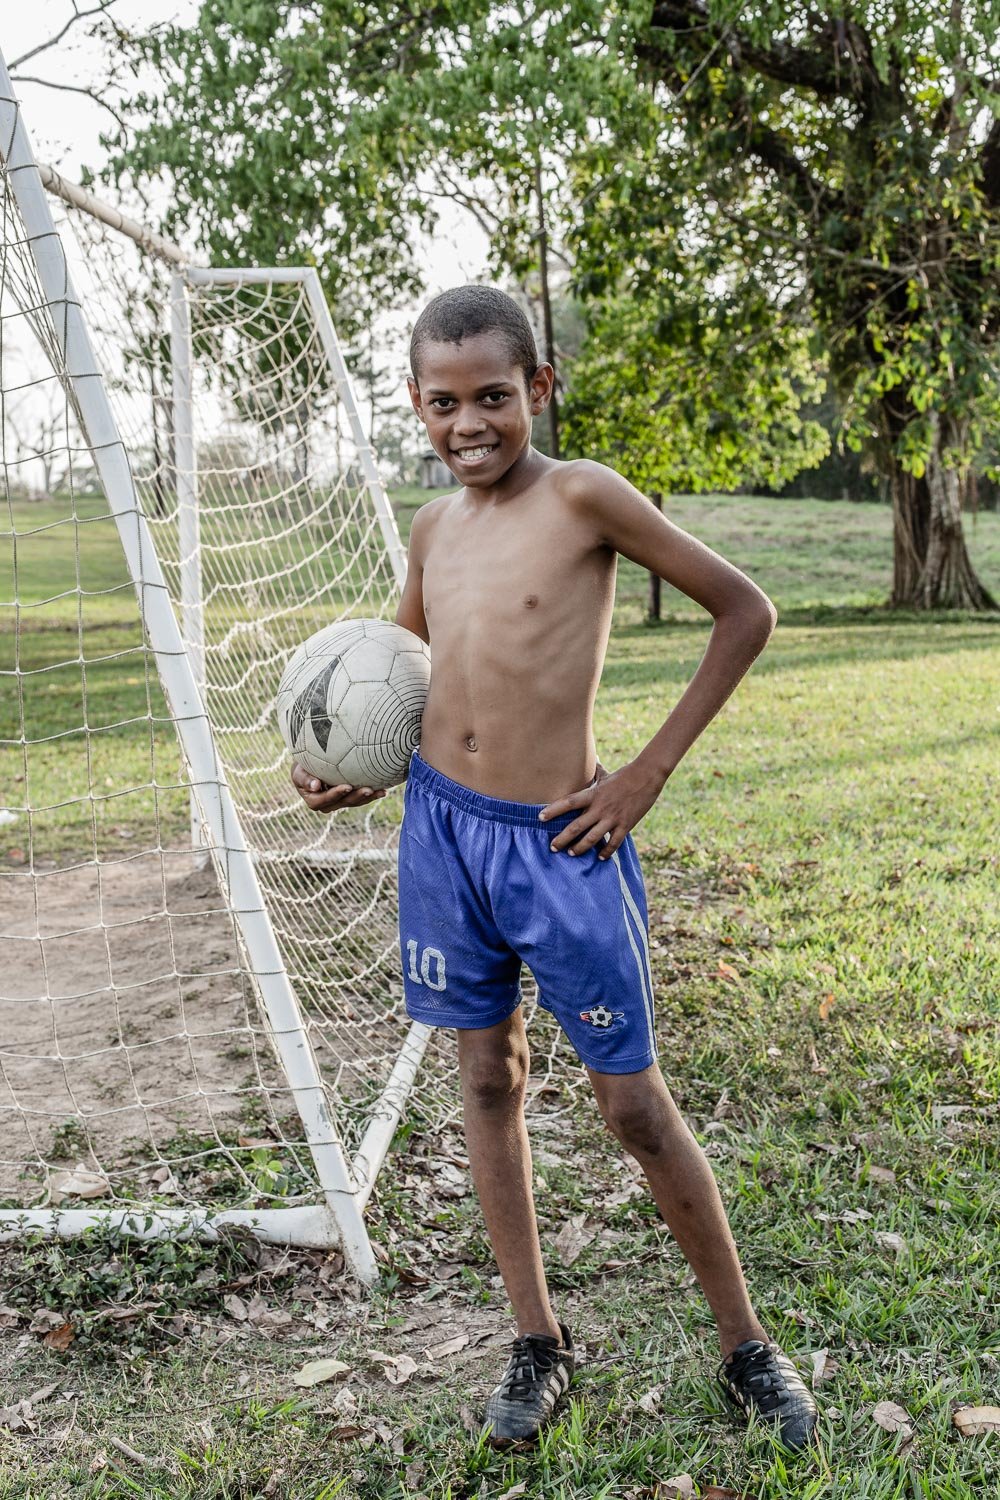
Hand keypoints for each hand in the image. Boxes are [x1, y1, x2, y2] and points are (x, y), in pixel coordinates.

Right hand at [290, 761, 386, 812]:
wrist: (309, 766)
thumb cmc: (302, 767)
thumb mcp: (298, 772)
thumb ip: (304, 779)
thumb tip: (316, 786)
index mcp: (314, 801)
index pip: (326, 799)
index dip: (336, 794)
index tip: (347, 786)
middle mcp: (328, 805)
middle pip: (344, 802)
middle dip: (357, 797)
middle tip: (368, 789)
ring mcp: (340, 802)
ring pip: (355, 802)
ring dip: (368, 797)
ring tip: (380, 791)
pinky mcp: (349, 798)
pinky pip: (361, 798)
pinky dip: (372, 794)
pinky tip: (384, 790)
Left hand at [539, 759, 664, 859]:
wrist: (647, 776)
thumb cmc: (625, 775)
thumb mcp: (606, 775)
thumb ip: (596, 773)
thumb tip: (591, 761)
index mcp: (593, 794)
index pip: (569, 802)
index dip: (553, 810)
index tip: (540, 817)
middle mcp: (600, 807)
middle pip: (577, 826)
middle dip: (563, 839)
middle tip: (553, 847)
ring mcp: (613, 818)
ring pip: (592, 838)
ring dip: (580, 848)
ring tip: (572, 854)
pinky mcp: (626, 825)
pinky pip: (614, 842)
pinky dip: (606, 852)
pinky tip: (600, 857)